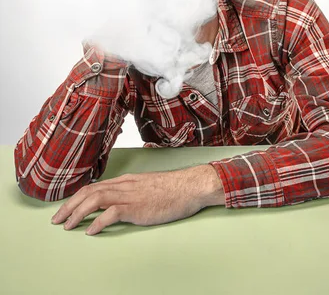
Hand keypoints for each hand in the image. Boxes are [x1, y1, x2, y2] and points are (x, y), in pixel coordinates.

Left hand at [51, 165, 223, 234]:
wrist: (190, 186)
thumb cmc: (173, 188)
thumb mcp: (148, 187)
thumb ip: (132, 192)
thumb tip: (120, 202)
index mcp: (126, 181)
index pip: (94, 186)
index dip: (76, 198)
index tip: (65, 209)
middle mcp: (124, 185)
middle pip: (89, 192)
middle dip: (70, 205)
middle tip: (56, 220)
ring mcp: (130, 195)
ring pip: (96, 199)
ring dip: (78, 213)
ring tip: (67, 226)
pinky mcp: (138, 207)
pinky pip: (112, 213)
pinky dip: (98, 221)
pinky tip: (90, 231)